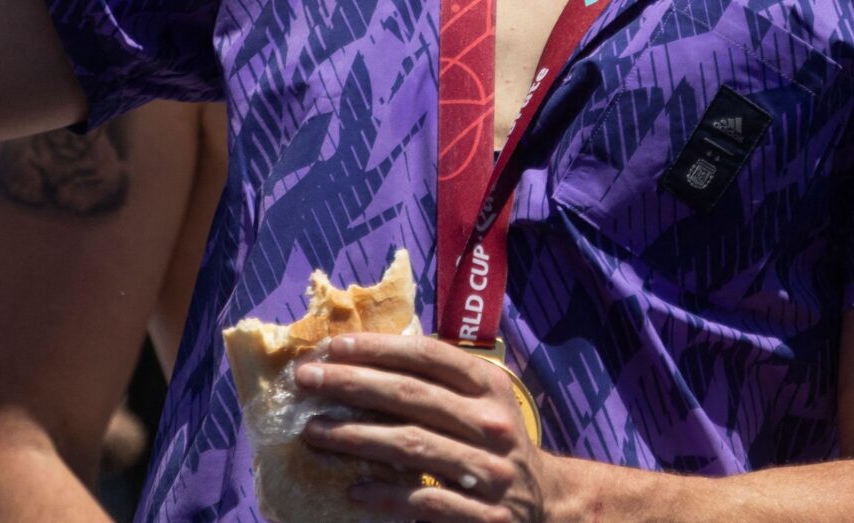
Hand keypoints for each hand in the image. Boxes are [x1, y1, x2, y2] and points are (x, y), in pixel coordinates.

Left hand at [298, 334, 574, 520]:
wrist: (547, 502)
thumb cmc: (493, 442)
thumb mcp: (480, 402)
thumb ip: (436, 382)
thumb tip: (360, 360)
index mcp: (488, 387)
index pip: (429, 356)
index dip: (379, 348)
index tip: (332, 347)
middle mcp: (492, 424)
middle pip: (412, 396)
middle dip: (352, 384)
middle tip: (306, 380)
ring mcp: (491, 472)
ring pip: (412, 447)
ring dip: (355, 438)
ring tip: (313, 432)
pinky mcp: (485, 517)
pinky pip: (425, 503)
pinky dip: (387, 495)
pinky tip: (353, 489)